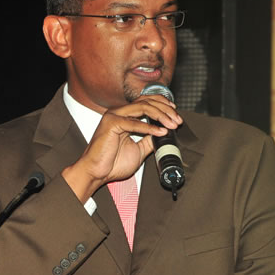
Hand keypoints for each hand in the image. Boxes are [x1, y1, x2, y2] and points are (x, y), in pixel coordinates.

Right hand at [62, 95, 181, 201]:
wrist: (97, 173)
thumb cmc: (112, 163)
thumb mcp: (139, 150)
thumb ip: (149, 140)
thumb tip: (164, 134)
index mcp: (124, 116)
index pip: (147, 102)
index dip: (163, 105)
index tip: (176, 115)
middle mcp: (119, 112)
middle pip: (147, 101)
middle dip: (166, 110)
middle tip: (177, 121)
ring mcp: (114, 116)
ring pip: (143, 107)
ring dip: (161, 115)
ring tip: (172, 124)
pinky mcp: (111, 123)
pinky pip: (134, 122)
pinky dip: (149, 127)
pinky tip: (160, 132)